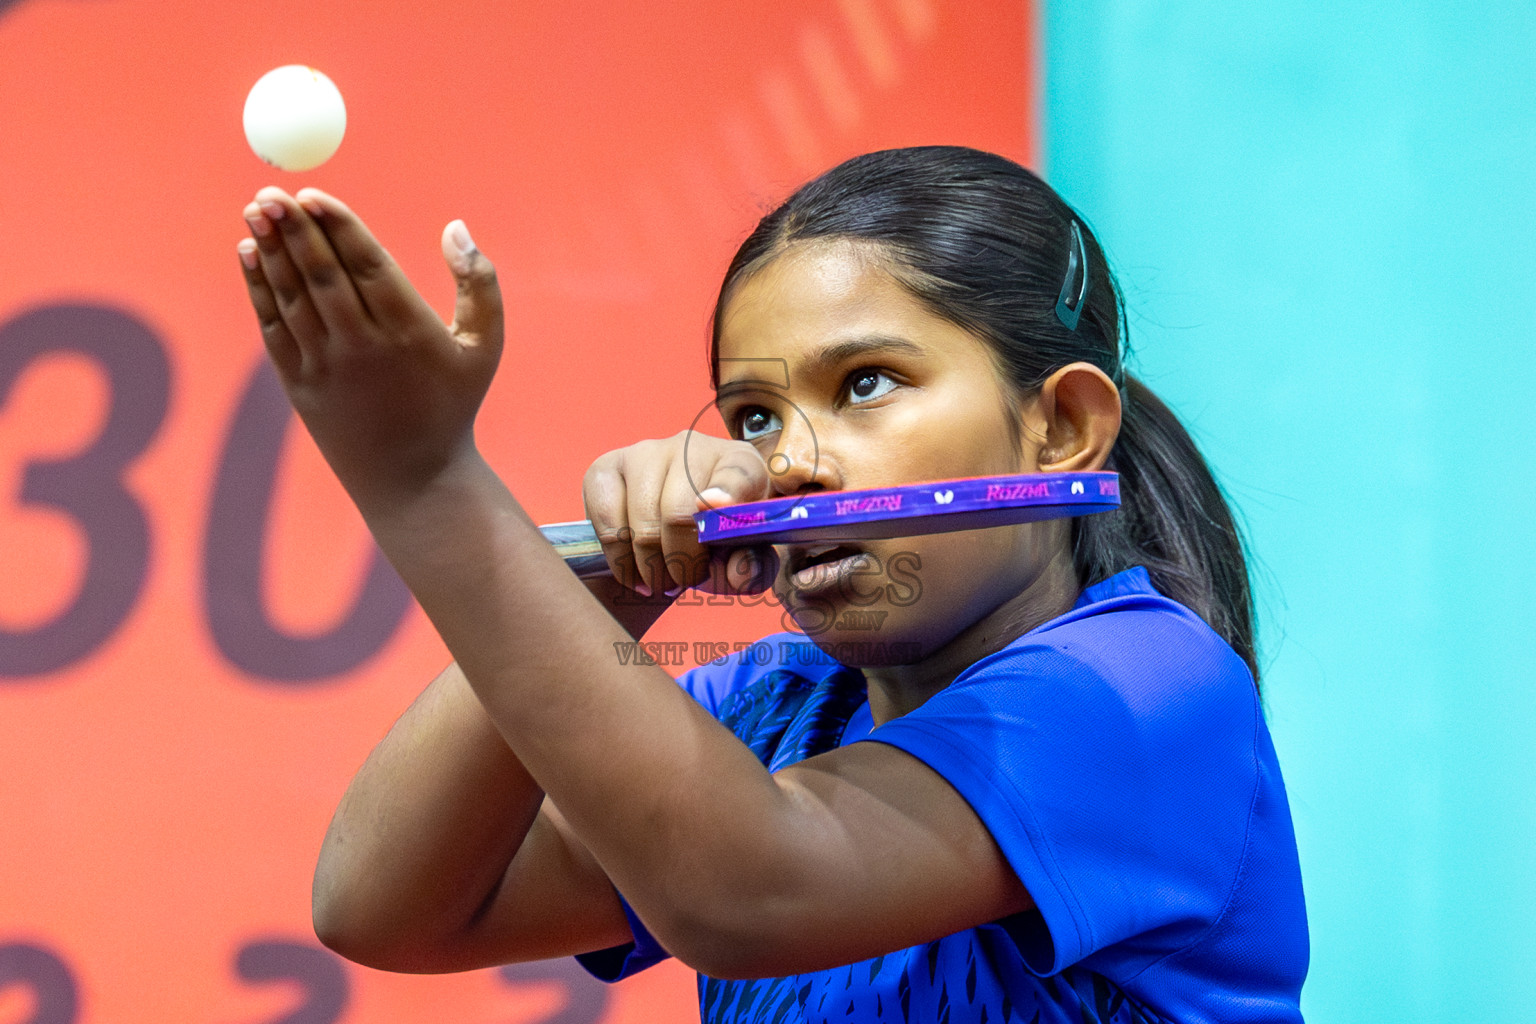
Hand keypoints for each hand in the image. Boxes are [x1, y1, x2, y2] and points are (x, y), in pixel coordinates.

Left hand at [237, 187, 502, 507]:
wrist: (413, 479)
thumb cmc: (452, 404)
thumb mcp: (484, 347)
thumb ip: (479, 284)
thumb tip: (456, 227)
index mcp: (410, 332)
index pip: (368, 266)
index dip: (338, 226)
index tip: (314, 194)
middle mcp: (364, 346)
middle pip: (323, 275)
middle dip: (295, 229)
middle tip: (271, 192)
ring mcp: (326, 367)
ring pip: (293, 296)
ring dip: (271, 250)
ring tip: (255, 209)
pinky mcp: (299, 384)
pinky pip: (273, 325)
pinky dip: (259, 287)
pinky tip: (249, 252)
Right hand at [583, 431, 778, 596]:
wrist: (676, 529)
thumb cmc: (716, 539)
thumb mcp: (744, 558)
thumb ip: (752, 570)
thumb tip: (736, 573)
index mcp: (740, 463)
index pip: (737, 473)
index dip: (725, 491)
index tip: (711, 508)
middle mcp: (691, 446)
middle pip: (679, 514)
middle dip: (681, 564)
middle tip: (683, 581)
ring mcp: (645, 452)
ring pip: (642, 523)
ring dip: (650, 566)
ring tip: (660, 578)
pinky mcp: (606, 466)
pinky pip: (605, 518)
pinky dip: (618, 557)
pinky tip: (633, 568)